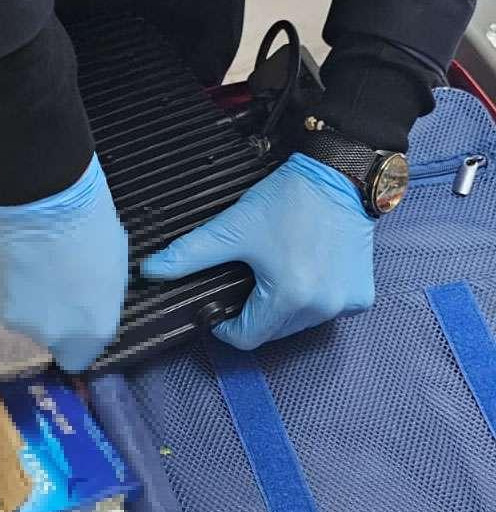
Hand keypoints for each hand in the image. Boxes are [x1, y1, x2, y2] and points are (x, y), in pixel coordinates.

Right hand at [0, 153, 128, 371]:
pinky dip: (4, 278)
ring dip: (25, 294)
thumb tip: (85, 303)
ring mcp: (10, 316)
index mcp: (88, 329)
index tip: (78, 312)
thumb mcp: (112, 265)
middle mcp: (47, 333)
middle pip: (48, 334)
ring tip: (28, 256)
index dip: (79, 337)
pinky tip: (8, 249)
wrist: (31, 193)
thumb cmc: (85, 221)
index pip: (79, 358)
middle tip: (53, 273)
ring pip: (20, 314)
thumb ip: (98, 298)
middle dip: (52, 311)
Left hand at [141, 152, 375, 349]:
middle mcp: (323, 308)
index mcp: (290, 297)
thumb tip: (149, 271)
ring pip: (298, 324)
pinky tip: (303, 270)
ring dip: (281, 307)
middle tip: (247, 278)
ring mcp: (346, 303)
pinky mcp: (361, 295)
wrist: (340, 174)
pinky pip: (325, 310)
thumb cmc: (290, 200)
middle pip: (272, 332)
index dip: (224, 325)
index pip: (247, 338)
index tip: (220, 303)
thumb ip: (189, 254)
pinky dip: (310, 299)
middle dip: (253, 313)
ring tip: (275, 271)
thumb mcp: (233, 228)